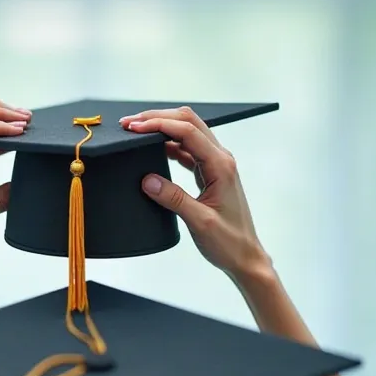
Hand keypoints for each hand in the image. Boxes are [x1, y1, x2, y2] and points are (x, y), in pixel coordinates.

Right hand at [120, 106, 271, 282]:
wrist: (245, 256)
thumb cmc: (230, 242)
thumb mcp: (200, 222)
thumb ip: (174, 199)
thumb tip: (148, 179)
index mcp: (221, 166)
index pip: (187, 132)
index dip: (158, 125)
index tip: (134, 128)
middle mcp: (220, 159)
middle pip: (188, 123)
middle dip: (158, 118)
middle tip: (129, 124)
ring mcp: (215, 165)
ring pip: (187, 133)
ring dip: (162, 129)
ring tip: (135, 133)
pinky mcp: (208, 174)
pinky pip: (187, 151)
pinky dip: (168, 146)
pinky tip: (151, 150)